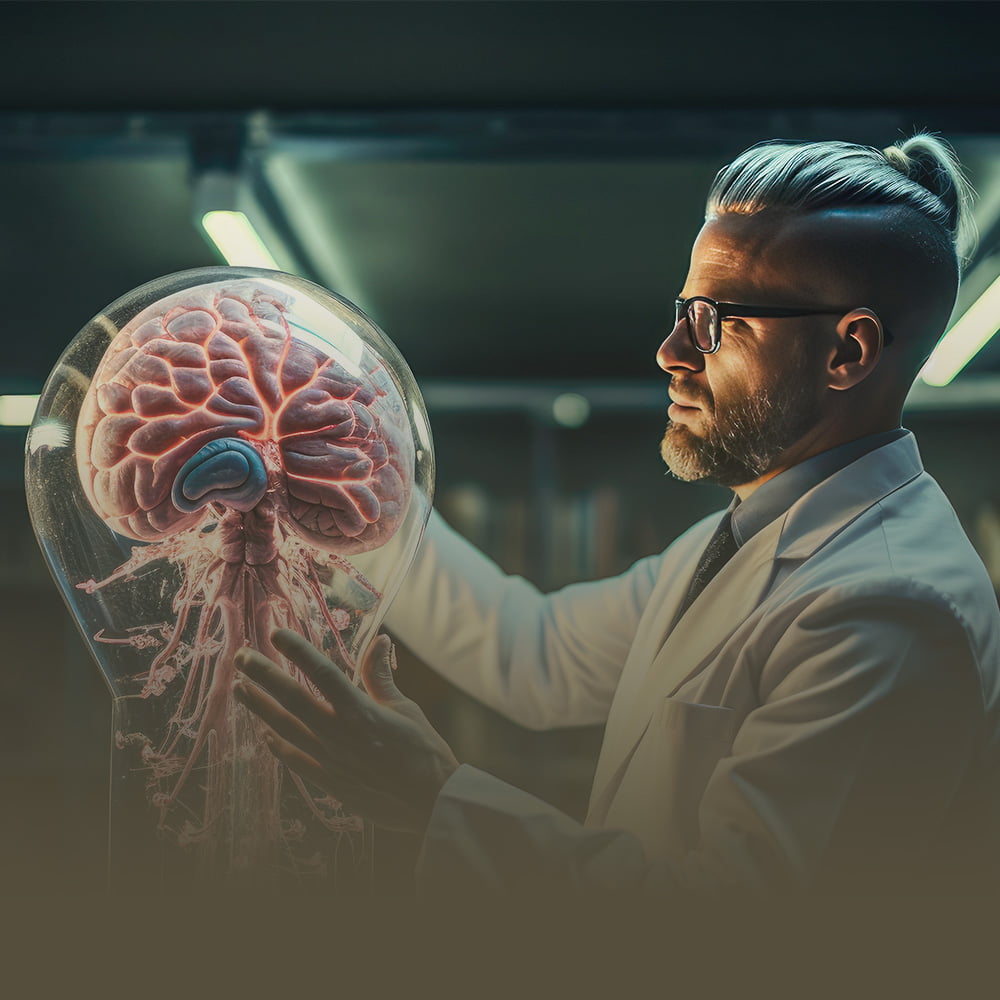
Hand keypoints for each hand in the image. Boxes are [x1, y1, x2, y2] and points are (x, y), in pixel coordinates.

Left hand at [233, 629, 458, 834]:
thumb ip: (381, 676)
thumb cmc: (424, 751)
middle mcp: (339, 735)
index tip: (276, 634)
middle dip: (264, 676)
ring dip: (260, 707)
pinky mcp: (329, 782)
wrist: (431, 802)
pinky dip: (277, 746)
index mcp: (361, 712)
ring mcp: (330, 760)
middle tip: (241, 657)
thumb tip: (380, 640)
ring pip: (286, 728)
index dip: (298, 652)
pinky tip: (265, 734)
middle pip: (294, 700)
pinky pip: (295, 761)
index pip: (323, 674)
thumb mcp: (406, 708)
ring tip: (239, 688)